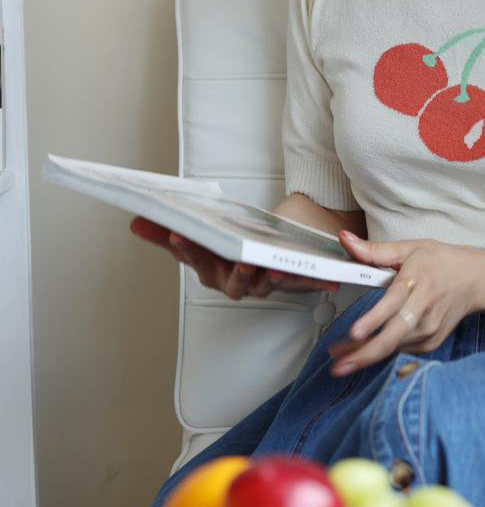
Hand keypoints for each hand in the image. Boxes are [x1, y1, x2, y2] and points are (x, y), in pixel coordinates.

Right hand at [130, 217, 339, 299]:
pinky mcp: (291, 280)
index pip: (195, 260)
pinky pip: (302, 284)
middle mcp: (236, 284)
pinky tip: (328, 280)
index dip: (186, 249)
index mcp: (212, 271)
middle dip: (232, 269)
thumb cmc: (232, 244)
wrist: (270, 248)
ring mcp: (263, 284)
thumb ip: (167, 231)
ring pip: (263, 285)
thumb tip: (135, 221)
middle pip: (230, 279)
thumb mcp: (201, 234)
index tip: (178, 235)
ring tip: (273, 267)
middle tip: (236, 258)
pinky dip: (314, 283)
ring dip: (267, 278)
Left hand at [328, 232, 484, 375]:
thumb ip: (374, 250)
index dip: (374, 320)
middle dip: (365, 354)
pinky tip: (362, 352)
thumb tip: (345, 240)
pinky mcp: (431, 342)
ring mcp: (429, 329)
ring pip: (393, 348)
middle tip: (338, 366)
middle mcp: (425, 309)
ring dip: (364, 355)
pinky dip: (380, 353)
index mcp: (417, 281)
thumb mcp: (410, 248)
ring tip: (339, 358)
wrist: (477, 280)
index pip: (393, 304)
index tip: (355, 333)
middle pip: (394, 336)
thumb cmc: (443, 262)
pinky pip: (400, 350)